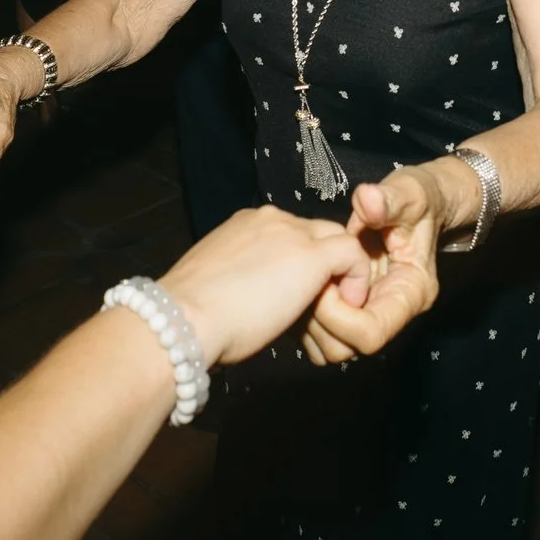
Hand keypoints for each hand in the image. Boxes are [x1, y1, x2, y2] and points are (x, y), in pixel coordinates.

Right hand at [157, 207, 379, 365]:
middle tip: (319, 306)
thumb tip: (246, 297)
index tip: (292, 297)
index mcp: (245, 224)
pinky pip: (353, 256)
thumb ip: (238, 277)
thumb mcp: (215, 284)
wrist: (183, 320)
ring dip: (340, 274)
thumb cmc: (189, 315)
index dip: (297, 264)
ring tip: (332, 311)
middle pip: (318, 232)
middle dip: (324, 265)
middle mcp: (270, 219)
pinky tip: (346, 308)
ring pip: (337, 241)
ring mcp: (292, 234)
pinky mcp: (311, 256)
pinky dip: (357, 281)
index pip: (290, 233)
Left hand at [301, 164, 459, 365]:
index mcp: (410, 294)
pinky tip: (300, 279)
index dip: (340, 315)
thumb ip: (389, 200)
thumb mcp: (408, 194)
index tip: (325, 279)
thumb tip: (367, 200)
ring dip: (307, 317)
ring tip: (304, 276)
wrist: (419, 205)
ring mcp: (367, 313)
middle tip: (308, 278)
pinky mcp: (349, 308)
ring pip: (327, 345)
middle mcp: (389, 312)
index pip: (370, 334)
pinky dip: (301, 313)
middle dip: (319, 317)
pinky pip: (317, 331)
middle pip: (345, 346)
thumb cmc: (416, 201)